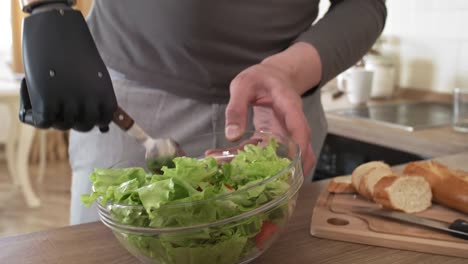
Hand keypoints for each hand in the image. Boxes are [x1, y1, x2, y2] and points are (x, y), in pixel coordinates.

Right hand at [20, 8, 116, 131]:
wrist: (56, 30)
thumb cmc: (76, 51)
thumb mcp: (95, 75)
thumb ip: (98, 98)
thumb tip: (103, 126)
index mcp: (105, 94)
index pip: (103, 121)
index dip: (93, 119)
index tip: (84, 110)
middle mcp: (90, 101)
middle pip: (84, 126)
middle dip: (74, 120)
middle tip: (63, 104)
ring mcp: (69, 102)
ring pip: (63, 125)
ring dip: (56, 117)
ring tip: (49, 99)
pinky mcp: (47, 100)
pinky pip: (44, 122)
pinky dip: (39, 117)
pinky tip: (36, 103)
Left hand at [225, 63, 315, 174]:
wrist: (271, 75)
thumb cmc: (259, 77)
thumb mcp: (243, 85)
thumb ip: (236, 108)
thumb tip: (232, 135)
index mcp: (289, 106)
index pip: (300, 128)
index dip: (300, 148)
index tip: (294, 166)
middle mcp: (292, 123)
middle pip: (303, 151)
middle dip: (293, 171)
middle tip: (275, 190)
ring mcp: (285, 133)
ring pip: (287, 158)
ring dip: (272, 171)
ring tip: (249, 183)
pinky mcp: (275, 139)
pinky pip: (268, 154)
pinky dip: (253, 162)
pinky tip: (232, 164)